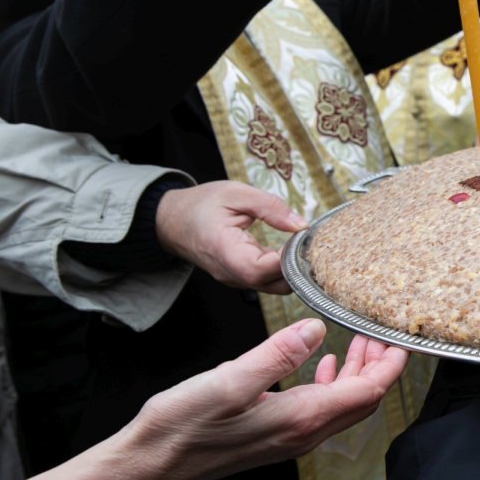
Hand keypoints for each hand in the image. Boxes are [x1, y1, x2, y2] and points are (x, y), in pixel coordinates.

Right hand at [132, 320, 406, 479]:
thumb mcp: (231, 380)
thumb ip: (279, 353)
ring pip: (342, 405)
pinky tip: (323, 365)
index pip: (367, 392)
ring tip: (360, 342)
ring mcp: (291, 438)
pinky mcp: (276, 436)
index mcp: (302, 419)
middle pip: (362, 401)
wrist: (151, 465)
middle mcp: (304, 434)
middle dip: (380, 367)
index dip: (390, 365)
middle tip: (382, 334)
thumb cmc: (183, 426)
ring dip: (358, 374)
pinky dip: (331, 384)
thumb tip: (316, 329)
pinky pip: (320, 411)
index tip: (400, 338)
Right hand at [156, 181, 305, 293]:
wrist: (172, 220)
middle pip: (276, 284)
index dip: (288, 257)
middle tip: (307, 241)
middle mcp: (232, 273)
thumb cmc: (200, 205)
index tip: (301, 237)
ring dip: (292, 269)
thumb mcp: (236, 193)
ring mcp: (236, 279)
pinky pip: (268, 280)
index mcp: (226, 253)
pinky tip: (289, 249)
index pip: (264, 269)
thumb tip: (300, 225)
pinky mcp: (241, 277)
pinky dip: (282, 269)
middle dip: (298, 266)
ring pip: (275, 286)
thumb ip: (270, 207)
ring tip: (299, 243)